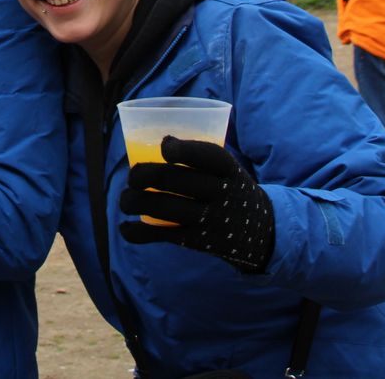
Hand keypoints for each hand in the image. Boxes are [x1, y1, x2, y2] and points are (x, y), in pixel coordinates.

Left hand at [119, 135, 274, 273]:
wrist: (259, 231)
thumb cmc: (228, 188)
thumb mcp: (227, 170)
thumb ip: (198, 157)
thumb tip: (149, 143)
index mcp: (229, 169)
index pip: (209, 155)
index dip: (184, 149)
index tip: (164, 146)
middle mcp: (222, 194)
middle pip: (177, 181)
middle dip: (145, 175)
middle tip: (132, 176)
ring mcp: (211, 220)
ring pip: (166, 209)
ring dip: (136, 202)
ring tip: (124, 200)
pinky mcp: (199, 241)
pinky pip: (165, 236)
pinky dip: (140, 232)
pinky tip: (125, 227)